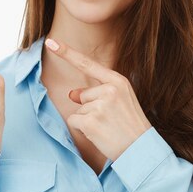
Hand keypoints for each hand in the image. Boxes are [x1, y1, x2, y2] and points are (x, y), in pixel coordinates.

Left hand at [44, 37, 151, 161]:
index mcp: (118, 81)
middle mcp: (109, 89)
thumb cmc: (130, 125)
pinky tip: (100, 134)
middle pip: (82, 95)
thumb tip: (71, 94)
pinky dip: (83, 129)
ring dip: (88, 121)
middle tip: (112, 121)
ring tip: (108, 128)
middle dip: (90, 109)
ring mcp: (100, 105)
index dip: (67, 52)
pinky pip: (74, 121)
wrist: (142, 149)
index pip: (87, 64)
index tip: (50, 42)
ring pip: (78, 110)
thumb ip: (96, 94)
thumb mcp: (119, 102)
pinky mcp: (91, 121)